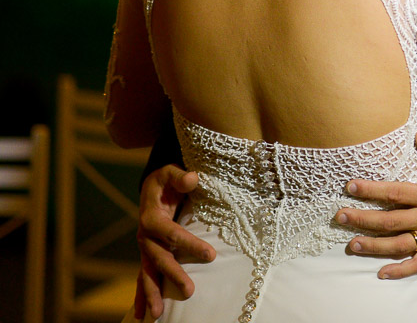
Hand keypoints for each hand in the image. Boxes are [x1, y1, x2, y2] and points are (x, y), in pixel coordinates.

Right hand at [133, 165, 213, 320]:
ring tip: (157, 314)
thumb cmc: (166, 180)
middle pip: (159, 258)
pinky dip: (142, 295)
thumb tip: (193, 179)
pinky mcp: (148, 255)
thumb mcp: (171, 172)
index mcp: (151, 217)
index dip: (190, 244)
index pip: (172, 233)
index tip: (210, 255)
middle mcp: (145, 236)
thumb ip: (181, 176)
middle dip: (173, 275)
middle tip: (189, 291)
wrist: (152, 188)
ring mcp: (145, 248)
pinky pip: (143, 277)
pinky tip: (142, 315)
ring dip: (152, 293)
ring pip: (147, 273)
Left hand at [337, 131, 416, 278]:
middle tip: (340, 217)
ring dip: (374, 246)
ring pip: (399, 244)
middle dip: (362, 219)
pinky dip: (401, 270)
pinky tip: (382, 273)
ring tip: (352, 244)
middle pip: (389, 220)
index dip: (370, 190)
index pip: (394, 193)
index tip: (350, 186)